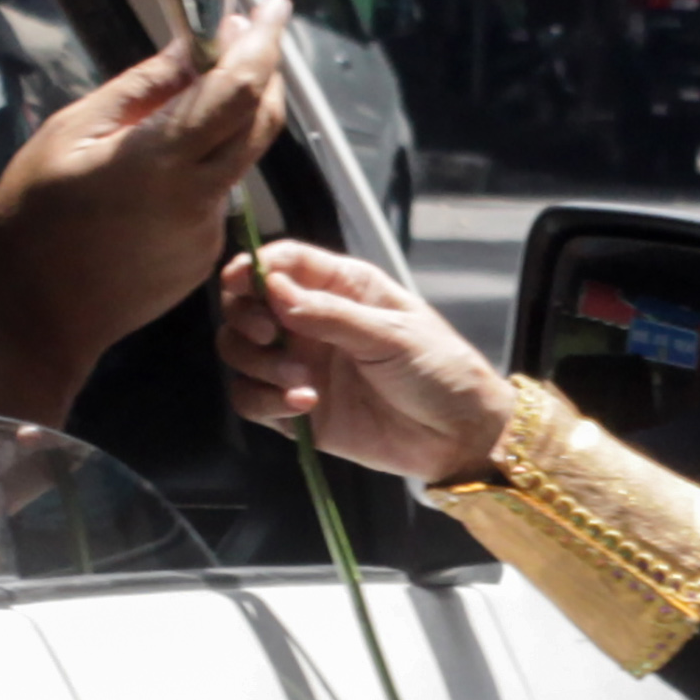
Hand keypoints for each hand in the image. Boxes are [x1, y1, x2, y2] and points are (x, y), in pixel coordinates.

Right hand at [0, 0, 293, 424]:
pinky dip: (204, 162)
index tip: (273, 7)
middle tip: (245, 31)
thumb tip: (194, 45)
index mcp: (160, 162)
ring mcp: (207, 233)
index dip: (264, 42)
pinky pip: (216, 193)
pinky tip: (159, 163)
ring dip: (229, 117)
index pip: (240, 89)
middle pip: (261, 121)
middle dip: (264, 70)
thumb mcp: (72, 133)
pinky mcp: (204, 257)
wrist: (30, 318)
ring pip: (239, 157)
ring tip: (187, 90)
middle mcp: (197, 198)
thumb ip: (143, 88)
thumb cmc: (32, 218)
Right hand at [215, 236, 516, 484]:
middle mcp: (312, 322)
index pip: (284, 263)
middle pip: (247, 306)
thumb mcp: (392, 334)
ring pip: (241, 353)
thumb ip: (329, 313)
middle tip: (270, 335)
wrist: (458, 436)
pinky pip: (252, 399)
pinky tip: (303, 406)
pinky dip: (265, 401)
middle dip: (246, 318)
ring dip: (259, 365)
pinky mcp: (296, 409)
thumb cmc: (440, 370)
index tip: (243, 281)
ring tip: (302, 384)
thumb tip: (272, 288)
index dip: (254, 267)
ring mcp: (301, 365)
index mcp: (342, 288)